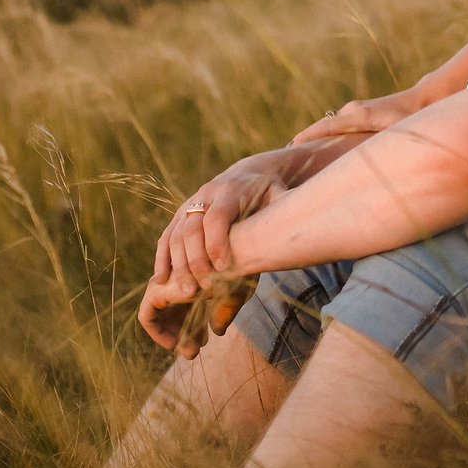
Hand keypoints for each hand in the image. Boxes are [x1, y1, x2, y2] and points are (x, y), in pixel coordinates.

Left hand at [138, 263, 258, 357]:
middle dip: (183, 334)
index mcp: (191, 276)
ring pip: (160, 317)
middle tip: (194, 352)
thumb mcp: (230, 298)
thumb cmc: (240, 273)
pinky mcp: (156, 291)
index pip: (185, 307)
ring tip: (189, 351)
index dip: (194, 326)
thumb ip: (221, 314)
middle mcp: (176, 278)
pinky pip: (146, 317)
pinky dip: (157, 332)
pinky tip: (173, 344)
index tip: (206, 341)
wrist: (234, 260)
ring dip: (172, 336)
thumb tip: (217, 331)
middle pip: (171, 313)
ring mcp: (164, 283)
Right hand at [152, 149, 305, 290]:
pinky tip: (161, 280)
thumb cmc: (267, 192)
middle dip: (197, 261)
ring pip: (175, 235)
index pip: (217, 217)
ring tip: (187, 293)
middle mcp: (204, 195)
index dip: (217, 242)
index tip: (225, 268)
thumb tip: (306, 219)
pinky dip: (162, 259)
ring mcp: (188, 204)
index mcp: (229, 190)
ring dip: (179, 265)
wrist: (247, 174)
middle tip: (205, 288)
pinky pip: (166, 237)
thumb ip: (286, 208)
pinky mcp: (179, 216)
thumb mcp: (279, 195)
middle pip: (192, 229)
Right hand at [291, 83, 433, 144]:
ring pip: (329, 127)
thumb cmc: (413, 119)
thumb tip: (366, 162)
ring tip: (297, 155)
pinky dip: (326, 136)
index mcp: (359, 116)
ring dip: (316, 139)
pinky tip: (319, 149)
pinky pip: (337, 127)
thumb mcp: (398, 133)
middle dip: (306, 140)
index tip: (291, 145)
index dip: (309, 136)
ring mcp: (354, 110)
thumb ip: (382, 144)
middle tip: (287, 157)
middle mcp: (352, 111)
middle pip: (323, 127)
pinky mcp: (358, 114)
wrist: (423, 99)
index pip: (327, 126)